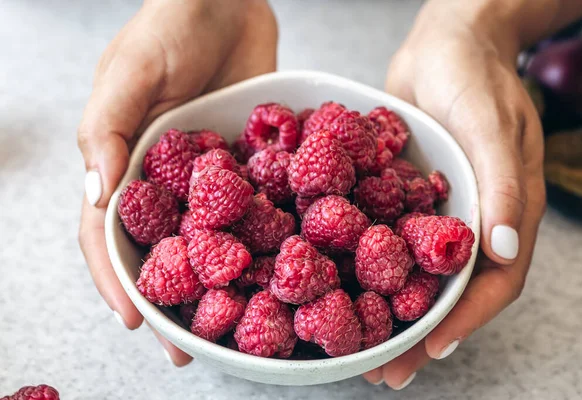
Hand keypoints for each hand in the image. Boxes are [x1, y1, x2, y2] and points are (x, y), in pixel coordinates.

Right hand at [77, 0, 276, 365]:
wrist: (228, 0)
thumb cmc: (169, 24)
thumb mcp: (130, 70)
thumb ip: (108, 127)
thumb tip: (95, 195)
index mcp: (122, 162)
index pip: (107, 232)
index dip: (117, 279)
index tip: (136, 321)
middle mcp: (161, 178)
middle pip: (159, 249)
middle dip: (168, 299)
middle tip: (183, 347)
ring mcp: (204, 175)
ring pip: (205, 239)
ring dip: (214, 283)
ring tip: (231, 325)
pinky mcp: (243, 162)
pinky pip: (249, 207)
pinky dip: (256, 240)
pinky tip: (272, 268)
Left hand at [363, 1, 545, 388]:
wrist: (444, 41)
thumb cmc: (475, 73)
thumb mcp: (492, 121)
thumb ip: (502, 180)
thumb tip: (500, 246)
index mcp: (504, 210)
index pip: (492, 282)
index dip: (463, 321)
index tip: (427, 352)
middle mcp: (471, 218)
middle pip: (449, 290)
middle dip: (418, 333)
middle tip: (383, 371)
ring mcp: (437, 210)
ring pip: (415, 272)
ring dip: (389, 311)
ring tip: (358, 347)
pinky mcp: (405, 195)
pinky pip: (390, 239)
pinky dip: (370, 269)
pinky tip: (341, 286)